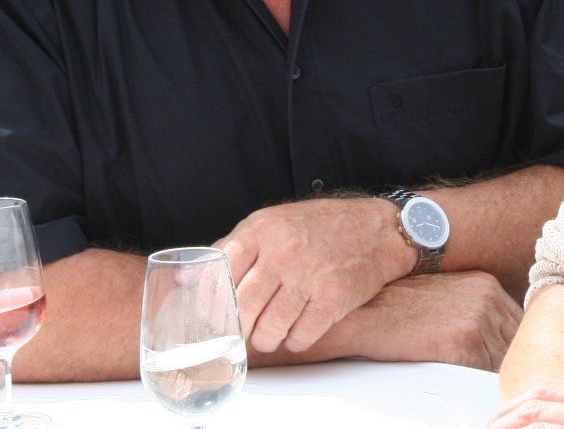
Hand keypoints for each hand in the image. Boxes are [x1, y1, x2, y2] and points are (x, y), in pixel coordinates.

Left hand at [219, 196, 409, 354]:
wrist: (376, 228)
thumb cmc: (319, 227)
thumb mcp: (271, 223)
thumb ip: (231, 248)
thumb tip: (187, 279)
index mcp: (262, 230)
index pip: (220, 275)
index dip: (213, 303)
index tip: (215, 317)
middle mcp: (283, 252)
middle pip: (242, 308)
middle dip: (238, 328)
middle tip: (243, 331)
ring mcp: (309, 276)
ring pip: (269, 329)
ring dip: (266, 339)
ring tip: (270, 334)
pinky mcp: (334, 298)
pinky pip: (301, 337)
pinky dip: (295, 341)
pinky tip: (297, 332)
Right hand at [328, 271, 520, 370]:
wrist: (366, 313)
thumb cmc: (400, 309)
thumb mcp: (447, 296)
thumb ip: (476, 310)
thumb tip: (499, 341)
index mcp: (486, 285)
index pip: (516, 325)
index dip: (512, 348)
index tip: (504, 363)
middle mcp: (487, 297)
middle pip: (513, 343)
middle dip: (503, 362)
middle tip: (496, 381)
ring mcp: (477, 318)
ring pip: (499, 362)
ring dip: (489, 376)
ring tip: (480, 388)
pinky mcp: (462, 342)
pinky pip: (480, 374)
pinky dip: (473, 384)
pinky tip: (462, 387)